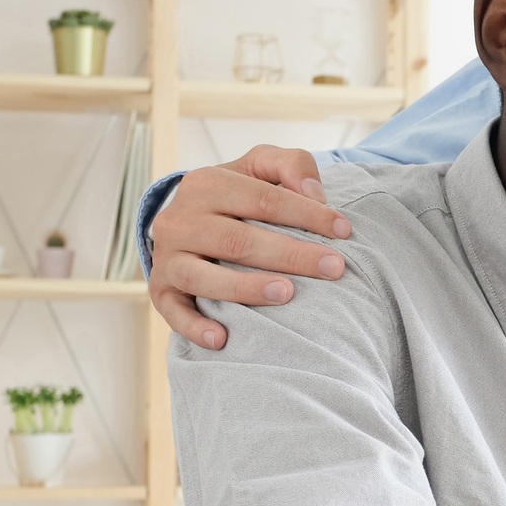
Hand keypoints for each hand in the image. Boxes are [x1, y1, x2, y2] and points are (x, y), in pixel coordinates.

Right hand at [148, 145, 353, 349]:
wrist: (189, 220)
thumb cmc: (239, 194)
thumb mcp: (261, 167)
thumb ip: (291, 165)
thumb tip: (315, 193)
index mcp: (206, 183)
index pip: (264, 199)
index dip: (308, 214)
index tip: (345, 232)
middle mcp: (180, 220)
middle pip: (239, 241)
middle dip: (292, 255)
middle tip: (334, 268)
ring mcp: (167, 257)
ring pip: (203, 277)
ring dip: (245, 288)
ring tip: (288, 294)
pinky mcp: (161, 290)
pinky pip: (173, 312)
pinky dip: (194, 327)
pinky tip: (223, 339)